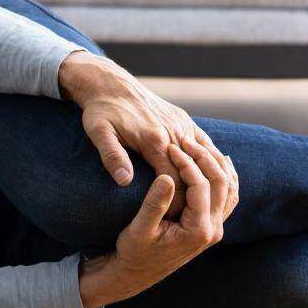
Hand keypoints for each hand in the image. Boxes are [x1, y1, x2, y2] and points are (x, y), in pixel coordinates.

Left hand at [58, 51, 232, 217]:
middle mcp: (173, 132)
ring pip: (205, 158)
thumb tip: (124, 182)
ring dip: (205, 180)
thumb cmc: (100, 111)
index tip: (174, 224)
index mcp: (154, 140)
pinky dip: (209, 160)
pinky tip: (209, 177)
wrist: (110, 83)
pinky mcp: (183, 119)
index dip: (176, 205)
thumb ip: (112, 157)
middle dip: (193, 198)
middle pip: (193, 173)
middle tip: (190, 221)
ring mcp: (181, 124)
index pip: (174, 181)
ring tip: (203, 204)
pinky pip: (204, 142)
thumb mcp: (98, 133)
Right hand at [78, 142, 237, 307]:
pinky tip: (217, 162)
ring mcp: (215, 229)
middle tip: (185, 140)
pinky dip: (224, 177)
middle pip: (221, 184)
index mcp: (198, 231)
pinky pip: (227, 197)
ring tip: (200, 145)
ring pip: (229, 189)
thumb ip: (155, 204)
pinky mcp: (211, 226)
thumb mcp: (139, 229)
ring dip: (217, 165)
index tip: (171, 147)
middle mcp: (213, 230)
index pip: (201, 186)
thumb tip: (167, 177)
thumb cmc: (134, 252)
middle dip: (204, 158)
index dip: (187, 163)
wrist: (136, 274)